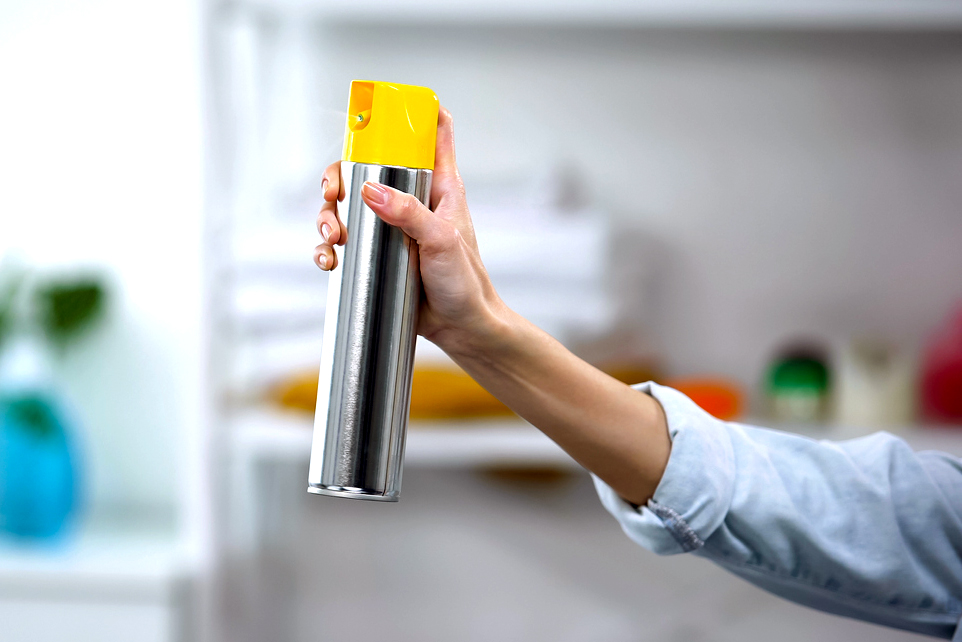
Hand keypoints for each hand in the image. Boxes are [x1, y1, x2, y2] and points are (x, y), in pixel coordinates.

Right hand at [314, 107, 669, 504]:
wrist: (462, 329)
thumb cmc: (465, 283)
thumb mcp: (442, 243)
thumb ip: (409, 214)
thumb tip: (369, 190)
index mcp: (439, 187)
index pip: (434, 133)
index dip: (414, 112)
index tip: (388, 105)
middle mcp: (412, 202)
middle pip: (368, 165)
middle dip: (341, 174)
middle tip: (332, 193)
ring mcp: (392, 228)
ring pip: (348, 205)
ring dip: (328, 215)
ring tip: (332, 237)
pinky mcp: (377, 256)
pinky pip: (344, 243)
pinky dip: (328, 247)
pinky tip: (328, 260)